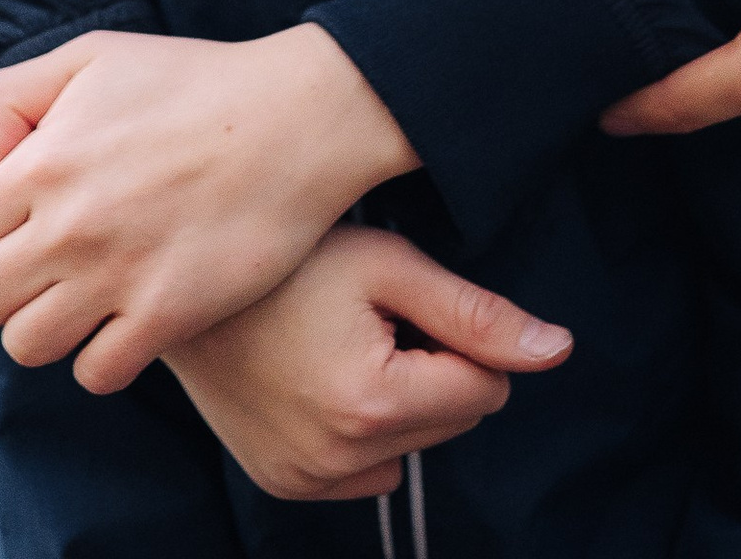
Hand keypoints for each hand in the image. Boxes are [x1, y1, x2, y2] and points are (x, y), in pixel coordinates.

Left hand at [0, 22, 418, 386]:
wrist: (295, 118)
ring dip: (45, 328)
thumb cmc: (193, 81)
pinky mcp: (167, 315)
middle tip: (41, 267)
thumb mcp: (91, 56)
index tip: (13, 226)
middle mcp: (69, 226)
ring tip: (80, 296)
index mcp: (44, 162)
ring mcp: (117, 275)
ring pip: (27, 347)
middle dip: (1, 289)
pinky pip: (96, 374)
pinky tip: (124, 320)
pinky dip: (101, 357)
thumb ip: (11, 97)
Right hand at [165, 228, 569, 502]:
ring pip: (411, 448)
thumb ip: (477, 315)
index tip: (411, 299)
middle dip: (434, 368)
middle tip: (374, 314)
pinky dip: (363, 431)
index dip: (463, 336)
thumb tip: (559, 351)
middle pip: (452, 422)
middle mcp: (339, 459)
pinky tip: (324, 374)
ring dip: (401, 402)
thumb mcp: (389, 263)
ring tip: (346, 340)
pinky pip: (363, 472)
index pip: (485, 390)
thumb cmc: (289, 256)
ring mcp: (305, 479)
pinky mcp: (283, 483)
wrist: (181, 279)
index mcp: (373, 403)